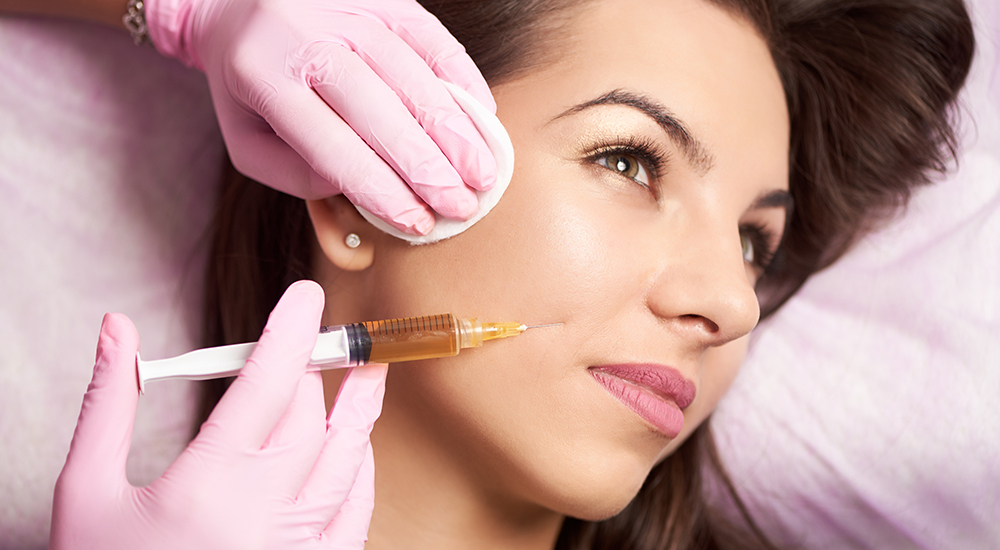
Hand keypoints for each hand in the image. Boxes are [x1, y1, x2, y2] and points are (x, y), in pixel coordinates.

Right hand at [50, 281, 387, 548]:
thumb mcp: (86, 491)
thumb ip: (108, 405)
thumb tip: (119, 331)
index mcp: (207, 489)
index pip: (265, 387)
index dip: (290, 334)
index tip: (305, 296)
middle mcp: (262, 517)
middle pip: (308, 421)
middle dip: (311, 373)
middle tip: (313, 340)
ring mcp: (293, 549)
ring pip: (345, 463)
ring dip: (358, 412)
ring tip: (369, 369)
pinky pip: (354, 517)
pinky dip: (362, 475)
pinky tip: (359, 450)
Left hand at [145, 0, 496, 234]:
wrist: (238, 2)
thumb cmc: (250, 87)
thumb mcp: (246, 141)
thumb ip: (294, 175)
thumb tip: (358, 188)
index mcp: (266, 79)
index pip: (334, 147)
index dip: (380, 190)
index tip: (416, 223)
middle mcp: (309, 38)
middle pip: (380, 111)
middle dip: (427, 167)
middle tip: (462, 206)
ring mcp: (350, 11)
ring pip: (412, 75)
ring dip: (454, 130)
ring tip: (482, 173)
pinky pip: (431, 37)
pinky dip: (461, 77)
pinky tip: (482, 116)